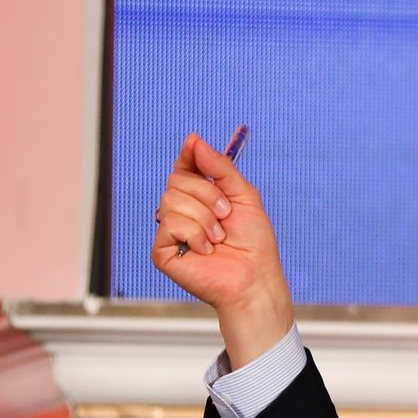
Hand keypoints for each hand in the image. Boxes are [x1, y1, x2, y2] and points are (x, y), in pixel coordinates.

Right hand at [151, 133, 293, 367]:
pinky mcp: (162, 250)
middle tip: (226, 216)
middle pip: (176, 179)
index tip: (194, 145)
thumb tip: (194, 141)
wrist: (254, 276)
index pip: (184, 166)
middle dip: (208, 194)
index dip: (189, 155)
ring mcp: (170, 230)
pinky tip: (206, 250)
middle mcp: (181, 211)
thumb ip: (220, 168)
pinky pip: (170, 223)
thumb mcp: (243, 195)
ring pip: (172, 200)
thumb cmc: (253, 242)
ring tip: (218, 238)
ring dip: (205, 218)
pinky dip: (195, 234)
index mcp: (200, 196)